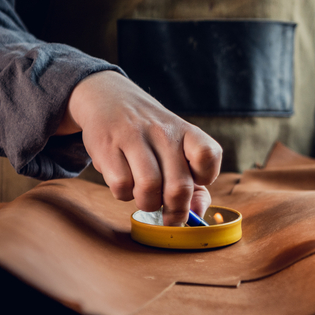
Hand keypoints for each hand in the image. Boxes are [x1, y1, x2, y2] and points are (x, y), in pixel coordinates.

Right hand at [58, 71, 221, 224]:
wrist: (109, 99)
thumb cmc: (151, 136)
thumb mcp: (179, 150)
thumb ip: (196, 185)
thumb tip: (197, 213)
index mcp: (186, 131)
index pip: (208, 156)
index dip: (205, 178)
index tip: (195, 182)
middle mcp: (162, 131)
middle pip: (179, 186)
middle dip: (176, 211)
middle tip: (170, 216)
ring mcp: (133, 137)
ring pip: (149, 189)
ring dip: (148, 204)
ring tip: (146, 198)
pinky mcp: (106, 146)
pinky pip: (121, 186)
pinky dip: (124, 195)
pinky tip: (126, 183)